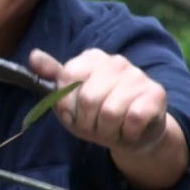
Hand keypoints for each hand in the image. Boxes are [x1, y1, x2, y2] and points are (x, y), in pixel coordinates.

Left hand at [28, 48, 167, 152]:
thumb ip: (51, 77)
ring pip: (110, 112)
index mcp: (90, 58)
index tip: (72, 113)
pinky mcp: (156, 93)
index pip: (66, 78)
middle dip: (87, 123)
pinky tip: (129, 130)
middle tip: (95, 126)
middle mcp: (115, 61)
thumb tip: (34, 56)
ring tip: (112, 128)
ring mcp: (137, 75)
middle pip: (88, 99)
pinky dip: (127, 134)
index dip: (65, 105)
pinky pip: (133, 120)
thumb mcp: (69, 98)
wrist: (135, 131)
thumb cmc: (97, 114)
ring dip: (107, 131)